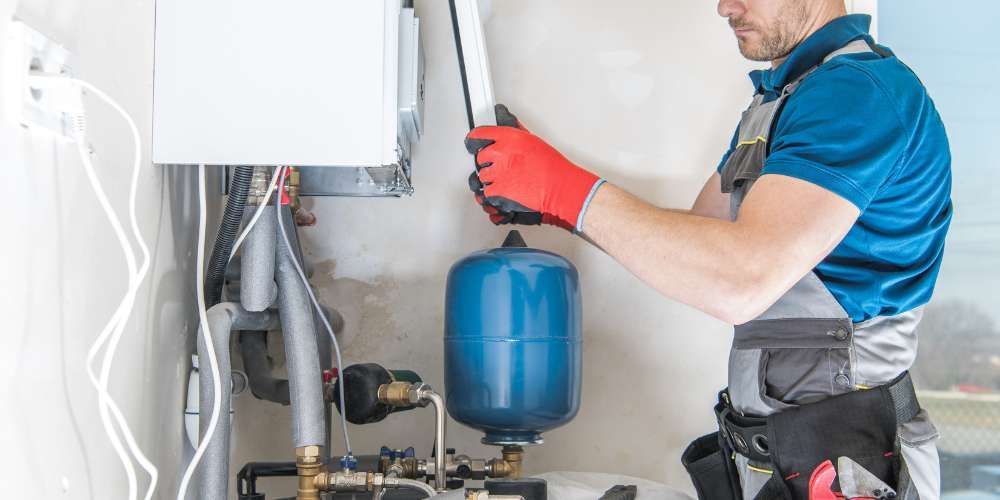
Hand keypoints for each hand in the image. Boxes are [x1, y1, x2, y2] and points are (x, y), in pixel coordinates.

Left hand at [465, 105, 603, 230]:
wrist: (559, 187)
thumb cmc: (552, 167)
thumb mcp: (534, 141)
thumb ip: (517, 134)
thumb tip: (509, 122)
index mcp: (509, 138)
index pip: (480, 134)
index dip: (474, 139)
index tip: (471, 142)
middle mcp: (500, 153)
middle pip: (480, 157)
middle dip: (488, 163)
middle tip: (501, 168)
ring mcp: (497, 172)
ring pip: (483, 176)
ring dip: (492, 180)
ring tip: (508, 181)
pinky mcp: (497, 190)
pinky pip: (487, 193)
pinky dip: (494, 195)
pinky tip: (506, 192)